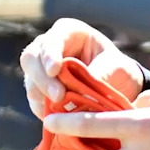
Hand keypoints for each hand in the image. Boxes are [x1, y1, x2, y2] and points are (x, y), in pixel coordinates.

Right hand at [20, 18, 144, 119]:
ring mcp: (40, 69)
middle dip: (43, 79)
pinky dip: (46, 110)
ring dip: (43, 97)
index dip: (50, 54)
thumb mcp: (118, 69)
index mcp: (68, 32)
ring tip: (62, 110)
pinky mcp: (39, 92)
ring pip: (30, 81)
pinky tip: (60, 117)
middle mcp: (48, 47)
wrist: (117, 88)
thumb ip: (101, 75)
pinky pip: (35, 101)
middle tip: (59, 96)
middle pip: (31, 59)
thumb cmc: (118, 70)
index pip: (52, 40)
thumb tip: (81, 92)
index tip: (55, 70)